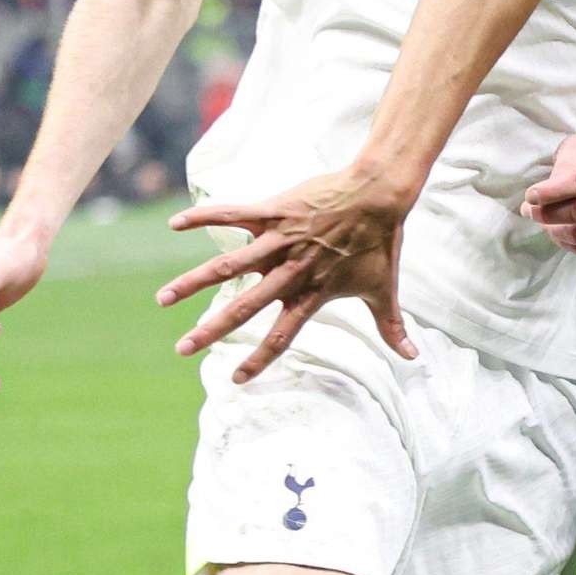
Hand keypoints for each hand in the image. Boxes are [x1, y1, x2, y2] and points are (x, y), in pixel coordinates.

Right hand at [158, 167, 414, 383]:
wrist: (380, 194)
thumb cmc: (381, 243)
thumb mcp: (384, 289)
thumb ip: (392, 327)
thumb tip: (413, 357)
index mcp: (312, 293)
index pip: (282, 335)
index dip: (260, 359)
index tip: (236, 381)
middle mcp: (291, 271)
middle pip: (244, 307)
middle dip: (211, 331)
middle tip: (182, 349)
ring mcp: (280, 240)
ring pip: (228, 265)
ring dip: (192, 282)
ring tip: (162, 299)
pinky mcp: (274, 211)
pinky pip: (232, 214)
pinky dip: (203, 217)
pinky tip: (174, 224)